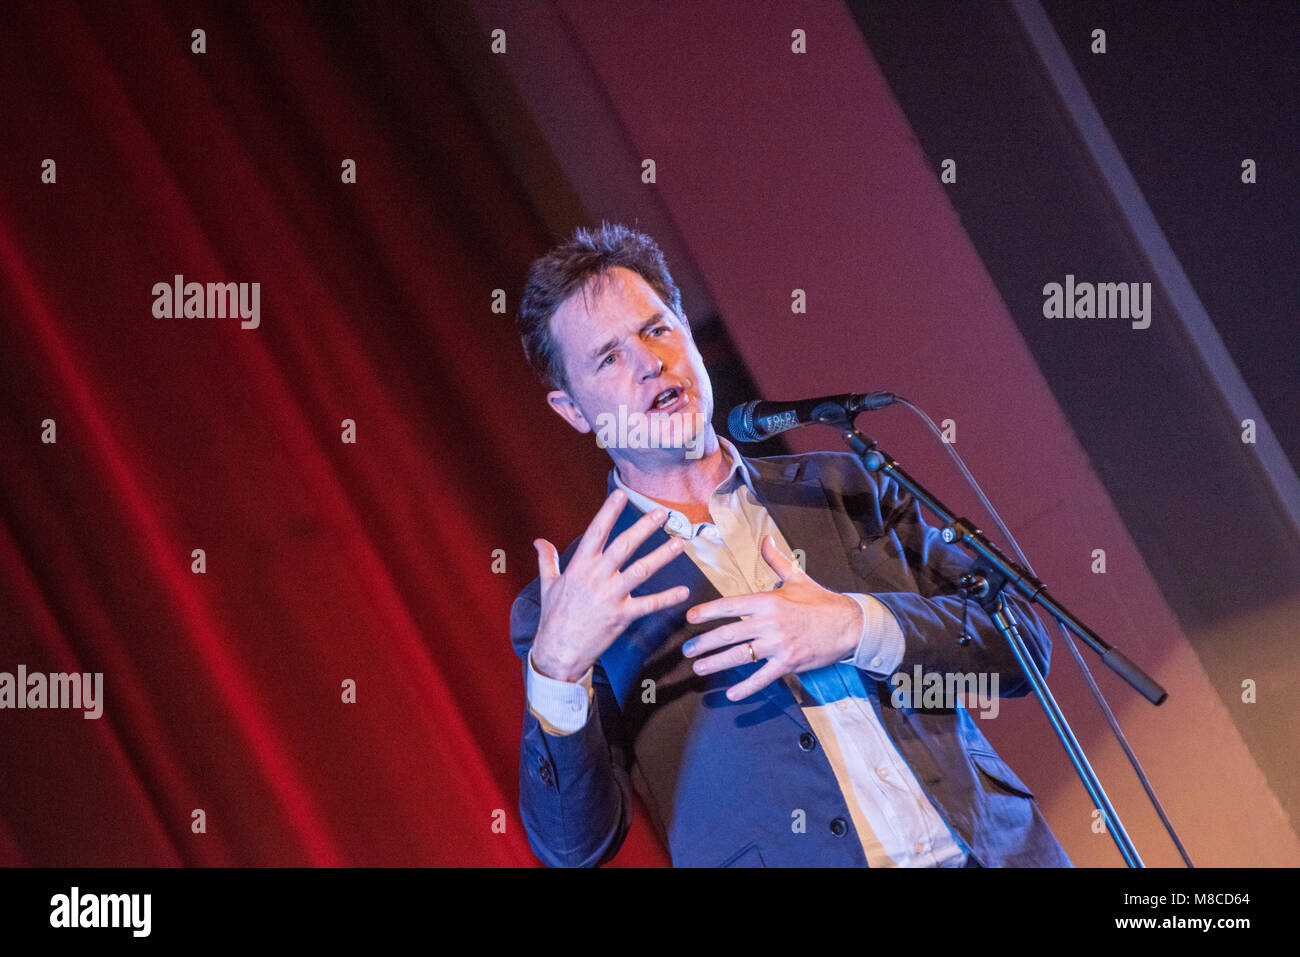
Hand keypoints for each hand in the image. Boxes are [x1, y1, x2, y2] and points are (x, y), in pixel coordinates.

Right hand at [531, 489, 690, 681]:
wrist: (558, 652)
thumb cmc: (554, 617)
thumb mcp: (548, 585)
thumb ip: (547, 560)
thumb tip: (539, 541)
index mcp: (579, 567)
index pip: (595, 532)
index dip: (608, 512)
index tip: (620, 494)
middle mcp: (596, 578)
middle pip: (623, 546)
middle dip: (643, 528)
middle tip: (661, 513)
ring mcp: (610, 597)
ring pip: (641, 571)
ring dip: (662, 556)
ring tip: (679, 543)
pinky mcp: (621, 616)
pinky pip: (648, 605)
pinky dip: (667, 598)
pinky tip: (683, 590)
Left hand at [682, 535, 861, 700]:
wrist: (849, 624)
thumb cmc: (821, 601)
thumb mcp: (797, 577)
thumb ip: (776, 560)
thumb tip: (765, 539)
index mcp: (769, 601)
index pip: (731, 605)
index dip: (708, 612)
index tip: (690, 618)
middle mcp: (770, 623)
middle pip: (730, 634)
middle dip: (704, 643)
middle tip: (687, 650)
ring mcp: (779, 645)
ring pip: (740, 656)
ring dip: (716, 663)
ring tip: (699, 668)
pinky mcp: (788, 663)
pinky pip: (762, 677)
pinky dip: (746, 687)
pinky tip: (731, 694)